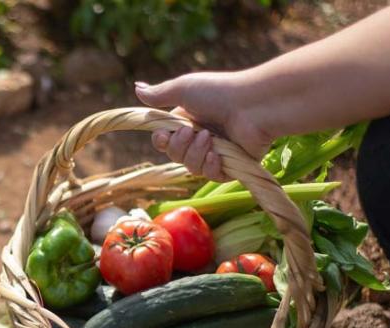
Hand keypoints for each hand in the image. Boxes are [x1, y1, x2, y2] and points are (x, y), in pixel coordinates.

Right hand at [135, 72, 273, 180]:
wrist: (253, 105)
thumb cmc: (219, 92)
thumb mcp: (184, 89)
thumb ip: (159, 94)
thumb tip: (136, 88)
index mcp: (188, 121)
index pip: (164, 140)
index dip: (161, 141)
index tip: (163, 135)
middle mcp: (201, 137)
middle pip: (175, 156)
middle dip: (179, 147)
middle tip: (191, 132)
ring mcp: (216, 152)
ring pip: (191, 167)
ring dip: (195, 154)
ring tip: (210, 138)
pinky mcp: (231, 166)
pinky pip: (211, 176)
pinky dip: (210, 167)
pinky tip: (217, 156)